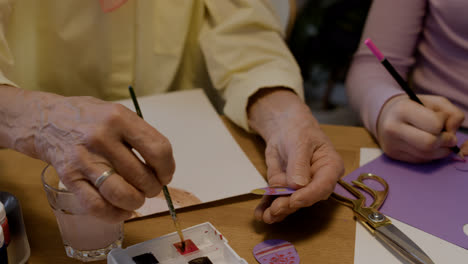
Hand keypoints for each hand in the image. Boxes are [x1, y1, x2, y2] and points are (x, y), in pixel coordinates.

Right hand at [1, 87, 174, 222]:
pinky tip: (121, 210)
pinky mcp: (69, 177)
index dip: (168, 168)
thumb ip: (140, 135)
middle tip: (151, 187)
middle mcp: (102, 138)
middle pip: (143, 176)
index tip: (166, 174)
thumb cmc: (89, 118)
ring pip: (122, 194)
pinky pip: (97, 206)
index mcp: (119, 118)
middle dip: (154, 188)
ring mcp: (84, 159)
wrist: (45, 120)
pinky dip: (115, 214)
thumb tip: (163, 168)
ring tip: (137, 198)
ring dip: (136, 202)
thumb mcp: (117, 113)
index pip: (158, 150)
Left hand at [248, 88, 343, 222]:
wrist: (285, 126)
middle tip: (275, 209)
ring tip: (266, 216)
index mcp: (330, 167)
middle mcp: (317, 181)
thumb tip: (298, 185)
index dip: (308, 195)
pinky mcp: (285, 187)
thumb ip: (299, 163)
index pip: (323, 186)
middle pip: (305, 198)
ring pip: (289, 201)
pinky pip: (276, 198)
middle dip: (289, 205)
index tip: (294, 200)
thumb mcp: (300, 141)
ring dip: (277, 210)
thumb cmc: (299, 129)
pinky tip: (260, 213)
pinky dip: (267, 205)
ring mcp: (301, 187)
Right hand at [376, 94, 464, 162]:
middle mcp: (393, 128)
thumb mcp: (435, 103)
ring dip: (441, 150)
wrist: (387, 116)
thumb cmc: (415, 108)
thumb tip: (453, 132)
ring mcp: (391, 143)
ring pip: (427, 155)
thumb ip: (452, 113)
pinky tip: (428, 146)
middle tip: (450, 138)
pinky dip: (430, 155)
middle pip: (429, 144)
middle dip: (445, 142)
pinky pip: (420, 160)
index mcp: (402, 109)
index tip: (442, 119)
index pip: (434, 125)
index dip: (444, 123)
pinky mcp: (392, 155)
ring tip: (441, 141)